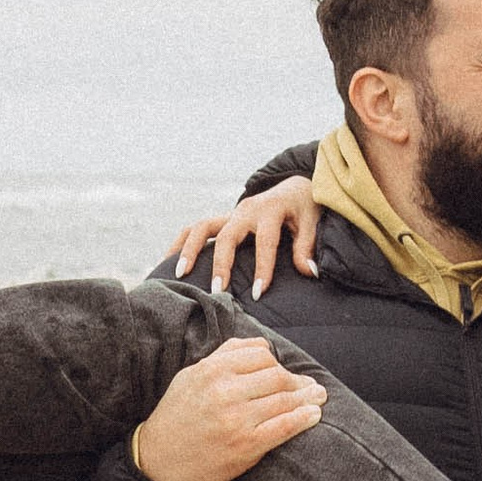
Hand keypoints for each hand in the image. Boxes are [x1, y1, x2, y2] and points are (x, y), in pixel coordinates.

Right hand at [133, 336, 326, 480]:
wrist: (159, 460)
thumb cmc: (178, 415)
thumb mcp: (192, 376)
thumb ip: (224, 356)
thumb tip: (261, 344)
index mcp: (212, 370)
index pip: (260, 354)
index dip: (278, 363)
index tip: (286, 372)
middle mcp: (225, 391)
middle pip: (277, 376)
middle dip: (298, 381)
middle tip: (311, 386)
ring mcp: (237, 418)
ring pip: (285, 399)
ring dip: (308, 398)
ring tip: (318, 397)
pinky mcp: (246, 444)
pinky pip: (284, 426)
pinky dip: (304, 419)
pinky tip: (314, 415)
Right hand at [172, 178, 323, 292]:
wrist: (293, 186)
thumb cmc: (303, 208)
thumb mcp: (312, 223)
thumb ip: (306, 247)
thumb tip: (309, 272)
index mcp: (270, 211)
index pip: (265, 242)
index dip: (263, 268)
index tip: (259, 294)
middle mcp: (246, 210)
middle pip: (227, 235)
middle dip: (221, 264)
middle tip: (217, 291)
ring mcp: (231, 213)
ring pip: (202, 227)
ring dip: (190, 250)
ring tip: (180, 275)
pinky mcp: (223, 218)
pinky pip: (196, 228)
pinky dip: (181, 243)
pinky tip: (169, 262)